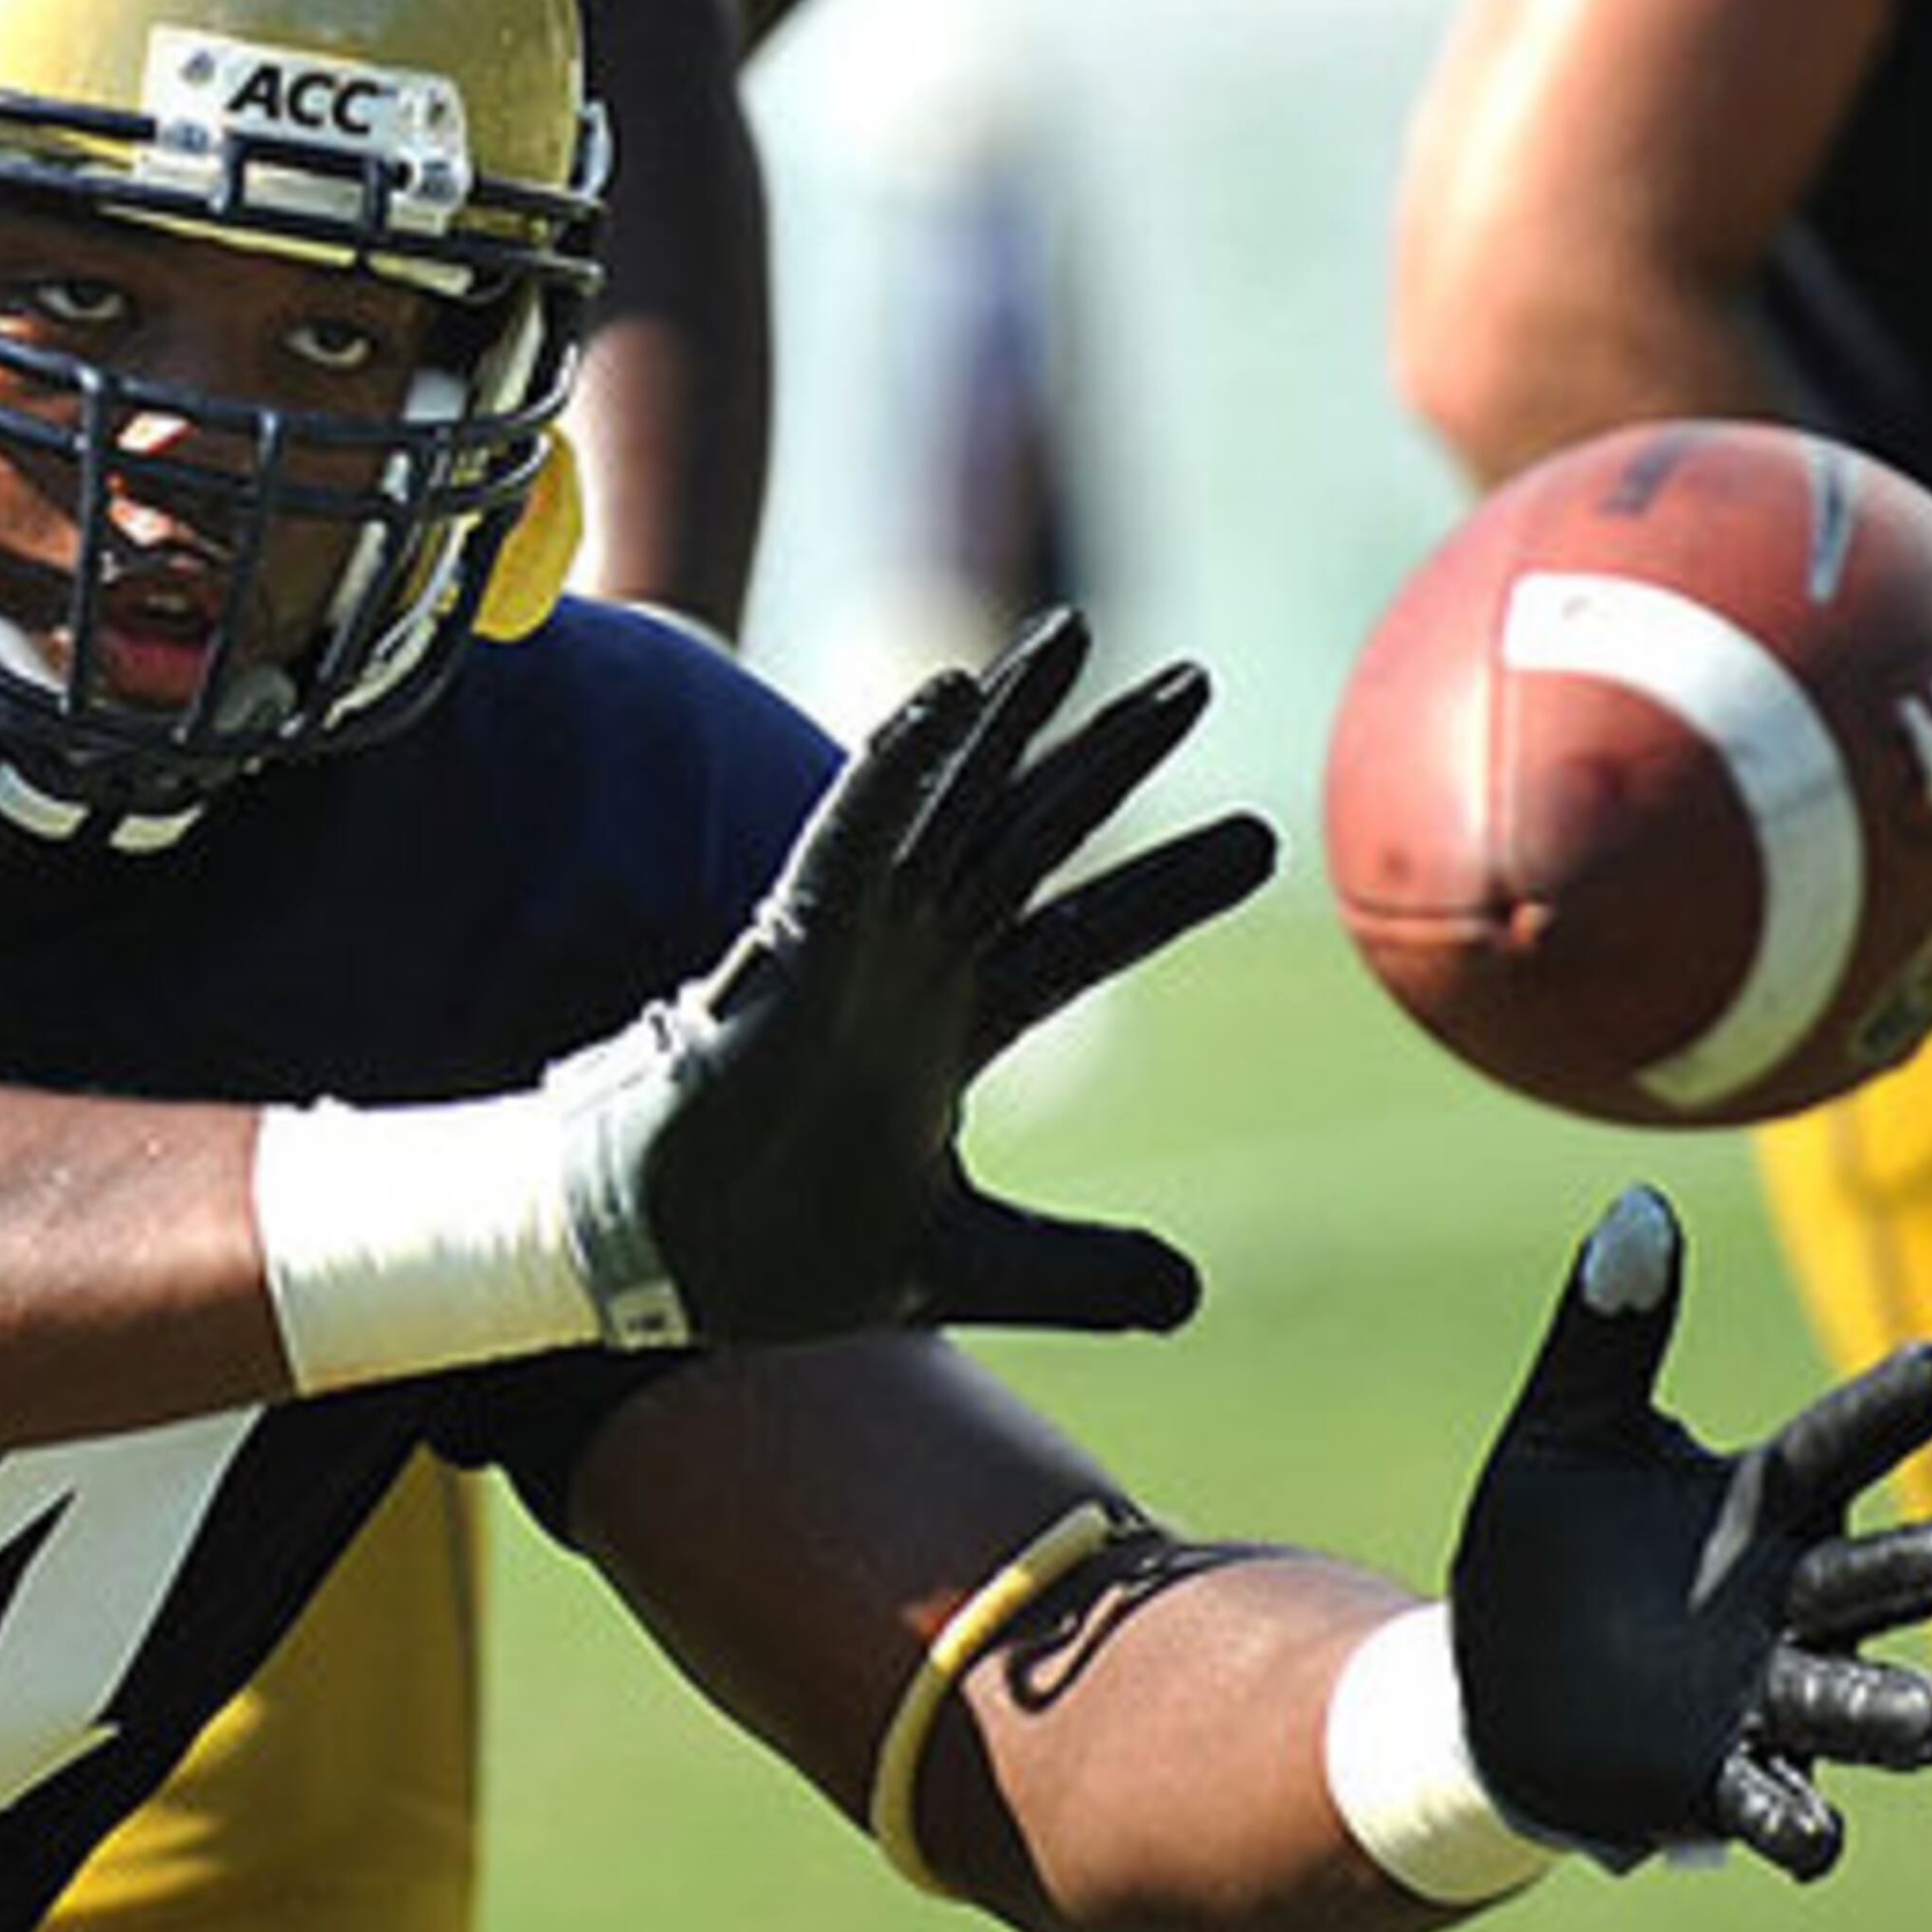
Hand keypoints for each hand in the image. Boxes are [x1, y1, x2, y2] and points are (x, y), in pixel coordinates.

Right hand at [552, 609, 1275, 1346]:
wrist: (672, 1267)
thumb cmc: (785, 1248)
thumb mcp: (965, 1263)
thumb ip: (1075, 1271)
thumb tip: (1190, 1297)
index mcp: (957, 1022)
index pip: (1081, 933)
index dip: (1166, 886)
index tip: (1259, 840)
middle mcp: (914, 961)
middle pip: (1029, 833)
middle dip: (1108, 758)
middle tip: (1198, 683)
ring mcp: (854, 944)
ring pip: (946, 805)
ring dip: (1008, 715)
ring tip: (1076, 634)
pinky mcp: (793, 947)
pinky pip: (851, 837)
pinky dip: (899, 767)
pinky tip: (948, 697)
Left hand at [1450, 1185, 1931, 1878]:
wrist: (1490, 1679)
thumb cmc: (1546, 1543)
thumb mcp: (1561, 1429)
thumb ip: (1605, 1329)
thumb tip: (1636, 1203)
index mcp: (1759, 1505)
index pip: (1837, 1445)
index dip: (1888, 1410)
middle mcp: (1786, 1600)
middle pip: (1877, 1580)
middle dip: (1923, 1568)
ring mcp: (1764, 1695)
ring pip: (1858, 1703)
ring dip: (1898, 1711)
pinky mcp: (1719, 1778)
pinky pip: (1779, 1805)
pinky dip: (1801, 1821)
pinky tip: (1815, 1834)